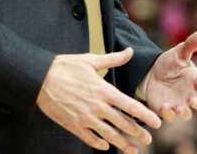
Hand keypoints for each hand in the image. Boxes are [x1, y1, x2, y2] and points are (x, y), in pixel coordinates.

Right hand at [37, 48, 161, 152]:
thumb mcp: (91, 60)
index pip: (130, 106)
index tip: (157, 123)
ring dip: (122, 143)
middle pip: (122, 123)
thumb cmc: (66, 66)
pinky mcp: (73, 125)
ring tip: (133, 150)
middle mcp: (97, 107)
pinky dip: (99, 143)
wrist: (40, 78)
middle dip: (137, 133)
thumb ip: (113, 59)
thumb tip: (130, 51)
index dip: (145, 115)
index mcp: (104, 91)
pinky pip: (89, 138)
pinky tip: (106, 146)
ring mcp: (85, 118)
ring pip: (108, 134)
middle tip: (148, 140)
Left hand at [143, 31, 196, 121]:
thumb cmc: (170, 62)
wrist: (151, 72)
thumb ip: (190, 45)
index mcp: (196, 79)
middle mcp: (191, 94)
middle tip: (192, 101)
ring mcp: (179, 104)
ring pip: (186, 114)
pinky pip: (169, 117)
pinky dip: (167, 114)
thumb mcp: (179, 52)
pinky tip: (163, 107)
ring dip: (184, 113)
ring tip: (178, 109)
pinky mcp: (166, 110)